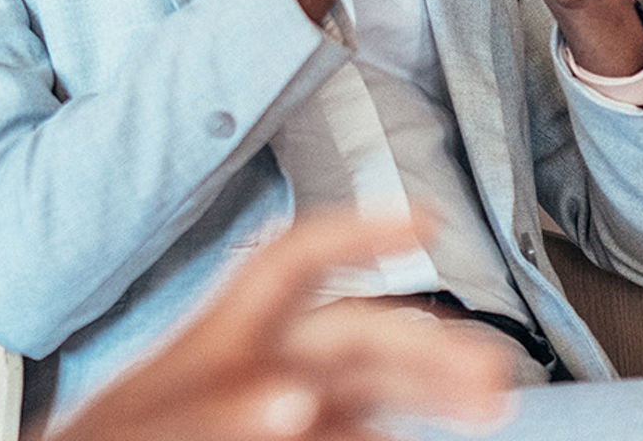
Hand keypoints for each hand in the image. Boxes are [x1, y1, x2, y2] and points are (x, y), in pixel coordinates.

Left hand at [52, 214, 511, 440]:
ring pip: (357, 386)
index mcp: (208, 338)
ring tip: (489, 402)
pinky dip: (375, 427)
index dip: (358, 233)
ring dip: (422, 390)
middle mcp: (242, 366)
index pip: (294, 264)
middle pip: (351, 335)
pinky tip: (411, 432)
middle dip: (427, 344)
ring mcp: (258, 405)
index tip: (422, 223)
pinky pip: (342, 429)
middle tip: (495, 371)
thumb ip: (220, 408)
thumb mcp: (146, 424)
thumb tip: (300, 398)